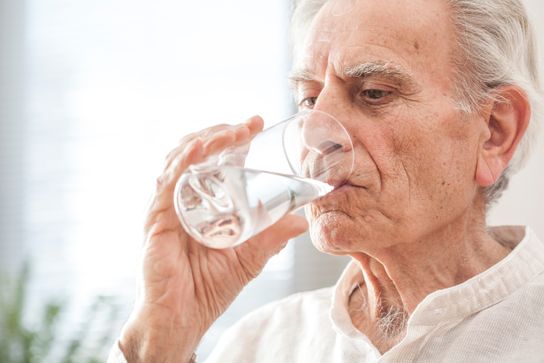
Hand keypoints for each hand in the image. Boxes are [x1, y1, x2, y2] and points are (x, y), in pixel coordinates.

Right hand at [119, 116, 307, 362]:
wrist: (183, 317)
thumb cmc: (208, 288)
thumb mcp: (249, 256)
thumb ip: (272, 237)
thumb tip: (301, 221)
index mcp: (200, 203)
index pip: (212, 160)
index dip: (231, 139)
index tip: (254, 124)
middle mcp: (181, 198)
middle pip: (195, 152)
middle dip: (221, 132)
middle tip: (248, 125)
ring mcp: (168, 206)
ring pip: (181, 158)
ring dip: (207, 139)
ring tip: (234, 132)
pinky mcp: (157, 218)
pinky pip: (168, 181)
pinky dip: (184, 159)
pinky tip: (202, 147)